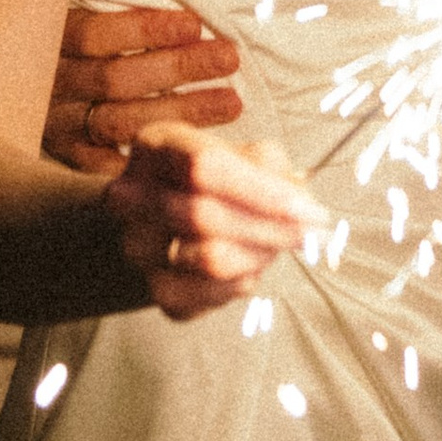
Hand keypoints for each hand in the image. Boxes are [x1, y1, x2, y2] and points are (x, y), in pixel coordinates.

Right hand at [45, 3, 243, 161]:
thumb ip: (111, 2)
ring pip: (118, 123)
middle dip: (178, 68)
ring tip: (231, 102)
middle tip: (229, 58)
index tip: (195, 25)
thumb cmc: (62, 38)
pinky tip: (187, 149)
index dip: (145, 30)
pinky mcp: (61, 158)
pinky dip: (144, 161)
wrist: (8, 86)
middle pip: (115, 79)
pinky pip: (103, 167)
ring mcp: (53, 125)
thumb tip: (181, 3)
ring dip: (180, 112)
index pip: (95, 34)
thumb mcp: (71, 6)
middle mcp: (48, 85)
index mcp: (47, 39)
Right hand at [99, 121, 311, 320]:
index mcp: (154, 146)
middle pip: (204, 216)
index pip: (204, 167)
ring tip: (277, 242)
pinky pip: (210, 294)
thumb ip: (272, 169)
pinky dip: (244, 281)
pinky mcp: (156, 290)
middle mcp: (131, 197)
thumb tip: (299, 204)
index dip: (261, 191)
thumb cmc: (221, 180)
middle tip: (310, 232)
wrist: (182, 221)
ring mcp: (137, 246)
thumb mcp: (246, 155)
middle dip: (270, 228)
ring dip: (260, 254)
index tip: (308, 209)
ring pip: (209, 259)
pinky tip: (252, 264)